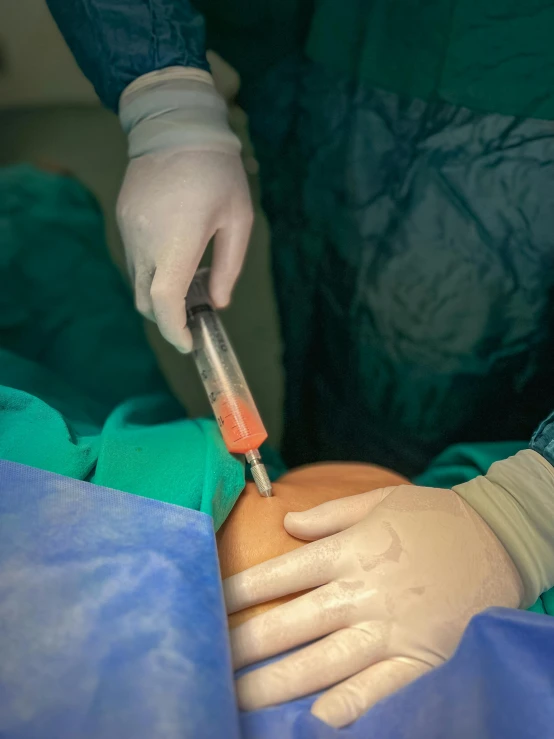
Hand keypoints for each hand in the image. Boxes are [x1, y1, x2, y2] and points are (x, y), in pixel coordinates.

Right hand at [117, 64, 252, 352]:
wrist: (175, 122)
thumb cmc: (217, 170)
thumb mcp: (238, 219)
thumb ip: (229, 267)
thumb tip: (218, 302)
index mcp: (177, 241)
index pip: (164, 301)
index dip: (175, 331)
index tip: (190, 344)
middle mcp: (145, 241)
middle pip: (145, 301)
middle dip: (168, 319)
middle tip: (193, 317)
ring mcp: (128, 230)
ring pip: (137, 282)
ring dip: (159, 295)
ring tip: (189, 282)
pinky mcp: (123, 219)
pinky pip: (134, 259)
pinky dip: (151, 272)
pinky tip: (175, 257)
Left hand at [224, 485, 522, 727]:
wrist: (499, 540)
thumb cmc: (435, 517)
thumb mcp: (382, 499)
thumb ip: (330, 514)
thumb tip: (287, 524)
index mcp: (350, 551)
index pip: (281, 574)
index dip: (241, 591)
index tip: (211, 604)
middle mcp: (363, 592)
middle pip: (290, 623)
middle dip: (244, 643)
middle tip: (208, 659)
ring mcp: (390, 629)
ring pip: (321, 662)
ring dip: (276, 682)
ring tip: (237, 696)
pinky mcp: (419, 658)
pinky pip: (376, 689)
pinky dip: (345, 706)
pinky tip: (313, 721)